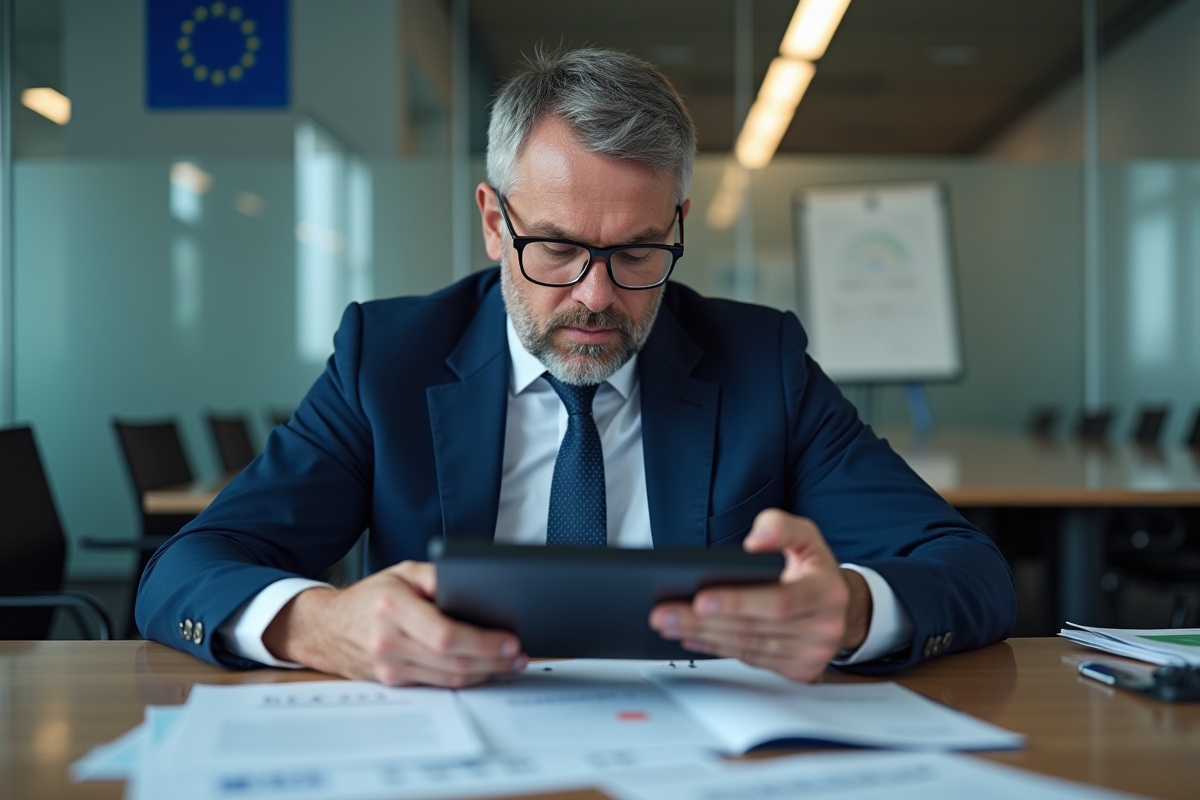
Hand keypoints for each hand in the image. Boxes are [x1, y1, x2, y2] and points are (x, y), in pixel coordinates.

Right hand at [262, 561, 527, 686]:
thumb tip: (476, 584)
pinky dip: (465, 678)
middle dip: (494, 661)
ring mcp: (390, 668)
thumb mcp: (403, 572)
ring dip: (486, 673)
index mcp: (393, 609)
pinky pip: (438, 684)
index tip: (510, 640)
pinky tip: (485, 669)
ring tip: (511, 663)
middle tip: (519, 655)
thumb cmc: (370, 596)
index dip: (483, 642)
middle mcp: (389, 642)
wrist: (326, 628)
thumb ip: (438, 575)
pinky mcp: (394, 682)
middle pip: (453, 661)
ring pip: (449, 678)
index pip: (446, 635)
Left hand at [649, 509, 870, 681]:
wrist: (842, 605)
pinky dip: (716, 648)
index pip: (778, 601)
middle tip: (664, 613)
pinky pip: (750, 660)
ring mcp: (811, 653)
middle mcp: (823, 628)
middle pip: (753, 628)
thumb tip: (755, 541)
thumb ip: (780, 527)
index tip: (699, 598)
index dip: (737, 602)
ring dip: (702, 636)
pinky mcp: (798, 670)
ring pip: (747, 647)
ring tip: (669, 623)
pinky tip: (692, 636)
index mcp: (827, 592)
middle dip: (702, 621)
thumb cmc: (813, 567)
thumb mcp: (805, 534)